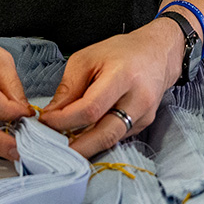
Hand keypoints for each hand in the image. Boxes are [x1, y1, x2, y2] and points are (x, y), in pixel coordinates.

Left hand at [39, 18, 184, 156]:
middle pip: (105, 134)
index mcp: (122, 76)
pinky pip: (117, 137)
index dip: (65, 120)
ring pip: (111, 141)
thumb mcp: (87, 59)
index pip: (90, 109)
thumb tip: (52, 114)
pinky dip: (97, 140)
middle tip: (53, 150)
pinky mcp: (144, 124)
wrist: (158, 53)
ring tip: (63, 147)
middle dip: (76, 147)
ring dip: (86, 147)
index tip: (46, 122)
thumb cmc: (121, 52)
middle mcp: (138, 99)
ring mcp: (144, 115)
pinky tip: (83, 138)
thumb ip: (69, 87)